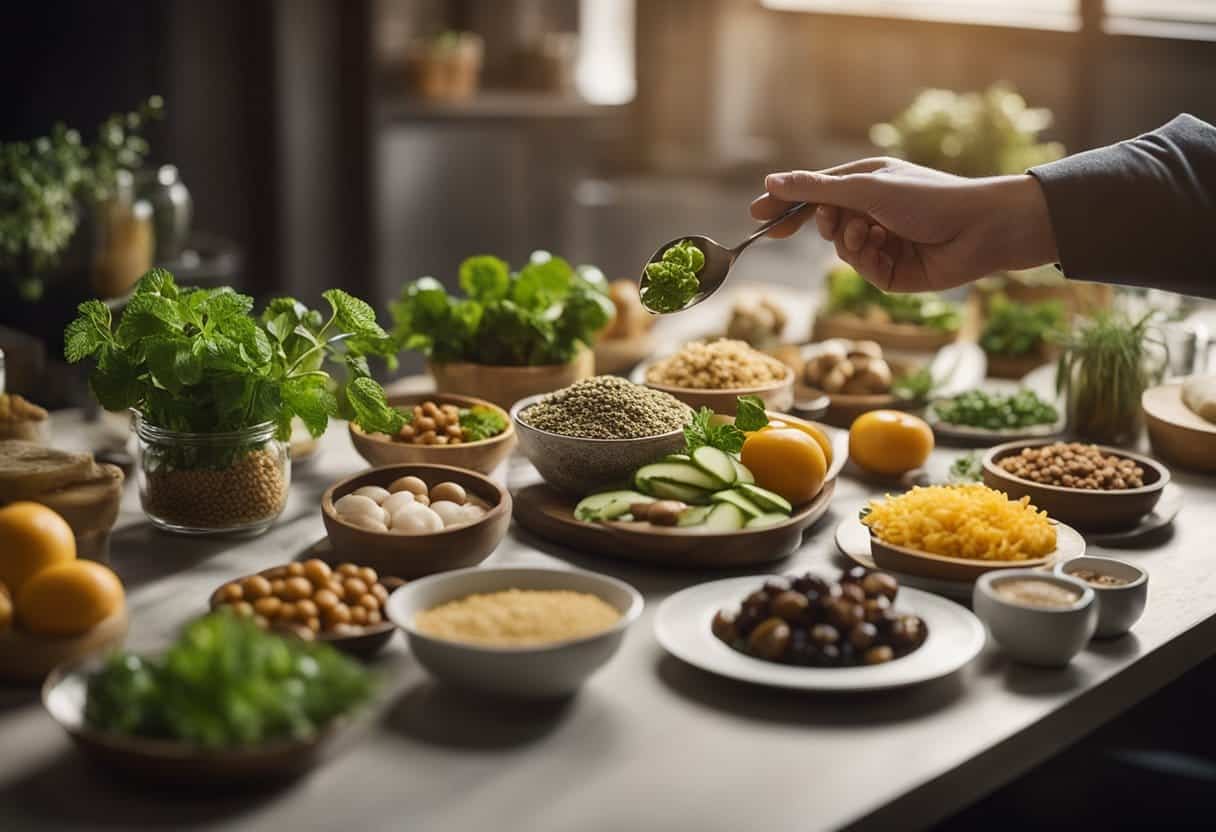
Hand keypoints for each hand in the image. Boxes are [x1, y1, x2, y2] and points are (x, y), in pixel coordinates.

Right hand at [750, 158, 1057, 291]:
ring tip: (872, 233)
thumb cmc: (928, 198)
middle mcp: (870, 211)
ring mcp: (879, 242)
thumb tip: (770, 181)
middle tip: (831, 223)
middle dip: (823, 224)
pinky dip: (866, 259)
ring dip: (849, 241)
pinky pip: (859, 268)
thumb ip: (815, 189)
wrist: (978, 230)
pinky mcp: (890, 271)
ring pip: (838, 248)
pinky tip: (887, 248)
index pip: (813, 193)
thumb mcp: (865, 188)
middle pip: (821, 222)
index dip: (784, 204)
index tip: (755, 216)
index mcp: (865, 182)